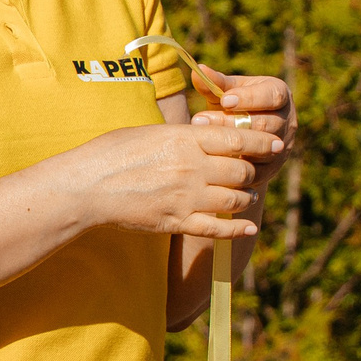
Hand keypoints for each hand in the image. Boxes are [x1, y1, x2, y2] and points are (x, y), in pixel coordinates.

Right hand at [69, 122, 284, 239]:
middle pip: (242, 170)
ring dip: (246, 198)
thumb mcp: (149, 132)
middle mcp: (192, 167)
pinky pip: (217, 228)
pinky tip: (248, 227)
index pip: (237, 138)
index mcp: (185, 139)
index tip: (275, 143)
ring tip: (248, 197)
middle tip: (256, 172)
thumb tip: (200, 133)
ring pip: (235, 199)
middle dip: (253, 171)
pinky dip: (237, 229)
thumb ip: (180, 134)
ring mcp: (186, 197)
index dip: (262, 141)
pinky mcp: (176, 221)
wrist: (85, 186)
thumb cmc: (110, 153)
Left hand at [190, 72, 295, 191]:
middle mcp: (287, 120)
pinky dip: (234, 165)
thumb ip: (214, 83)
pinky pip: (256, 169)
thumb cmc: (233, 106)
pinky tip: (211, 161)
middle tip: (199, 120)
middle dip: (231, 122)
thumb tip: (198, 69)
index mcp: (279, 94)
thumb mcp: (226, 92)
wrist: (242, 136)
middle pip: (265, 123)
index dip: (250, 98)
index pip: (272, 95)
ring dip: (230, 145)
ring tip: (202, 141)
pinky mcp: (273, 167)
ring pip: (261, 148)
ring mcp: (282, 145)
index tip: (224, 100)